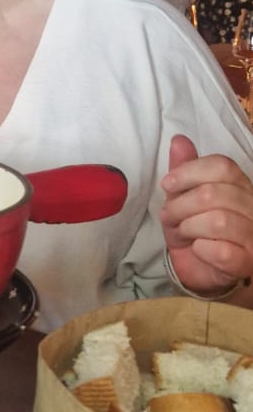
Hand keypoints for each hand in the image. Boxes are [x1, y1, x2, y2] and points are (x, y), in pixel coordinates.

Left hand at [160, 133, 252, 293]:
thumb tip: (179, 140)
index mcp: (240, 185)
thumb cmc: (195, 230)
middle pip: (214, 194)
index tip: (168, 184)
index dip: (190, 172)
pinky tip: (197, 249)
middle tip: (170, 217)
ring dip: (189, 227)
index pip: (222, 166)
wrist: (203, 270)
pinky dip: (202, 249)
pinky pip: (223, 251)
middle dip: (182, 205)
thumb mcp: (183, 198)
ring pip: (218, 221)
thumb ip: (185, 170)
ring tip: (182, 233)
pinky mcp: (247, 263)